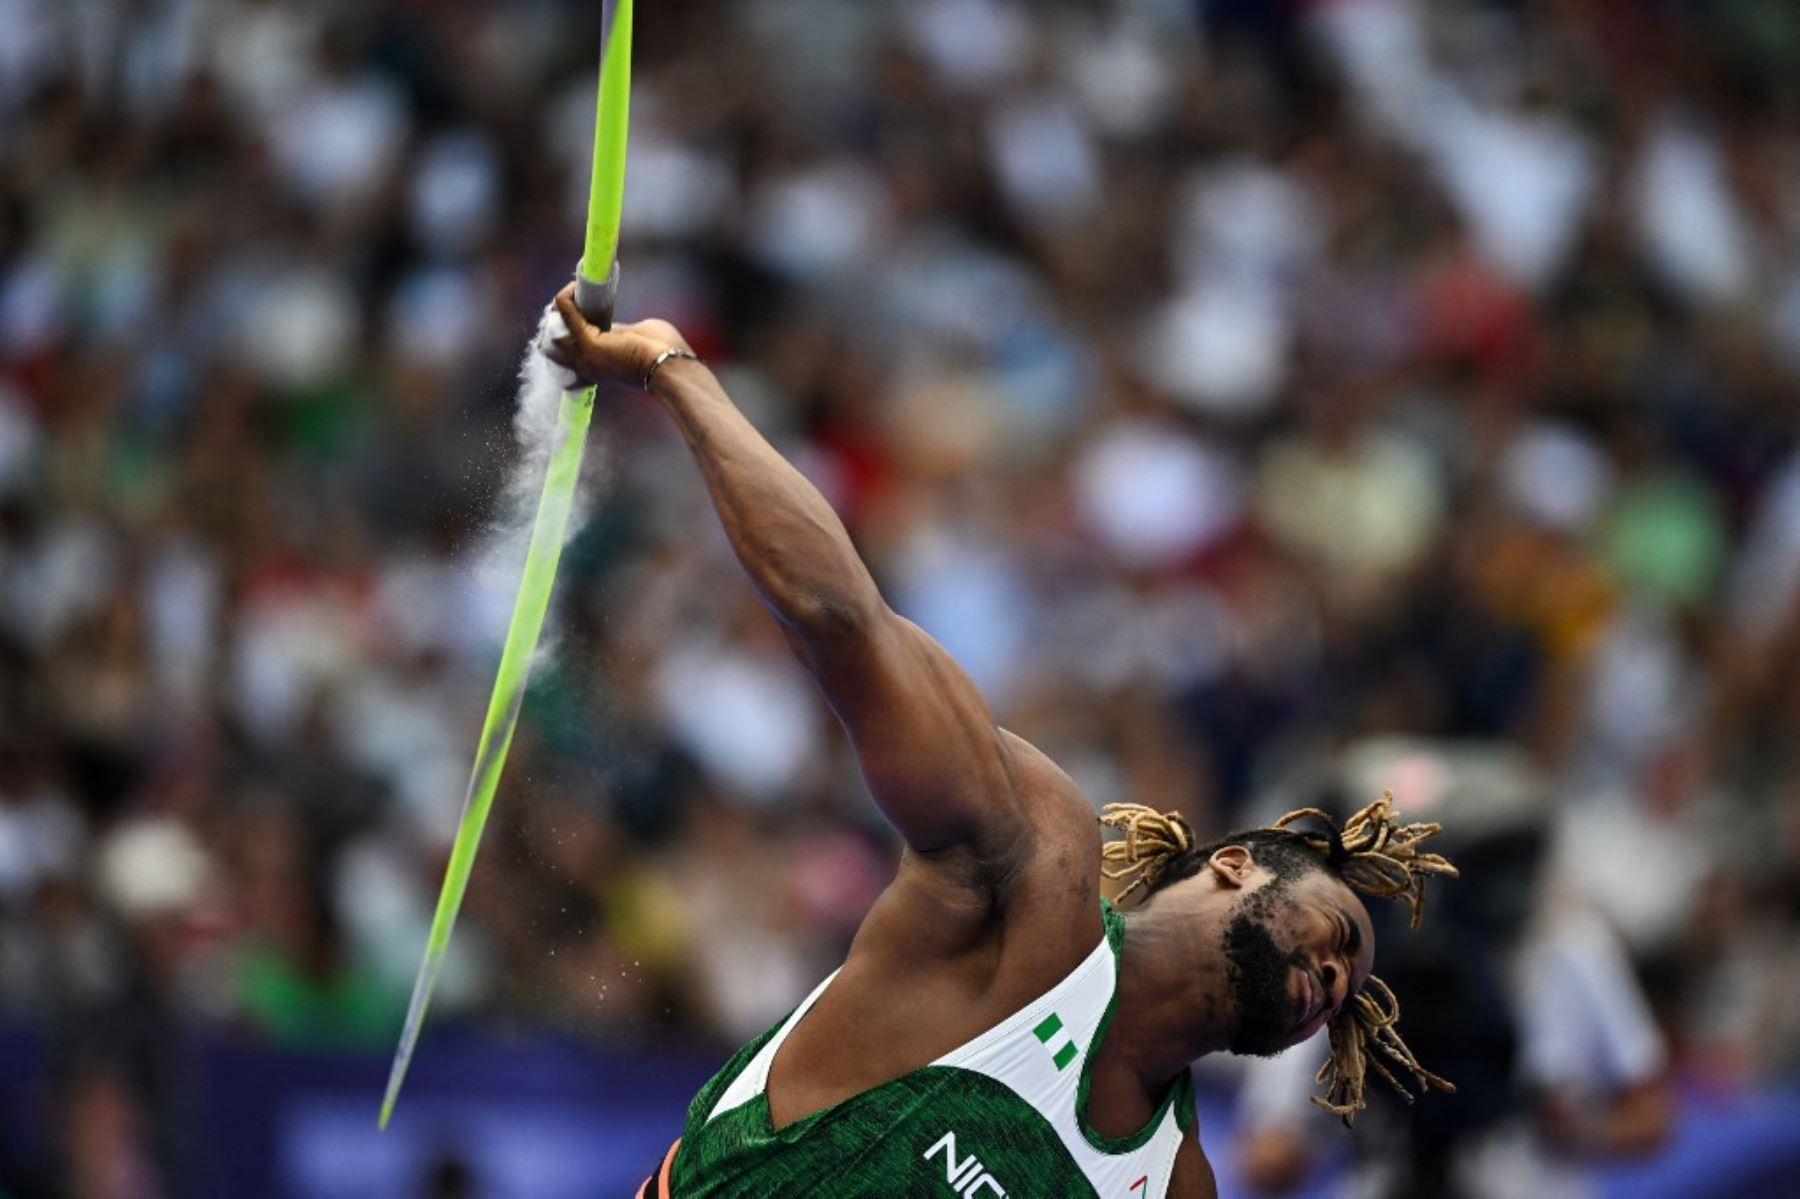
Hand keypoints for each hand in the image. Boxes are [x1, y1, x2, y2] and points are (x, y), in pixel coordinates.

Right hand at [543, 282, 689, 388]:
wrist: (669, 365)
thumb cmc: (662, 352)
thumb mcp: (635, 340)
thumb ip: (619, 334)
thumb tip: (612, 326)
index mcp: (600, 367)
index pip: (572, 350)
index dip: (571, 328)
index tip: (580, 307)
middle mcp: (587, 365)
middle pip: (557, 342)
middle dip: (558, 319)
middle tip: (570, 299)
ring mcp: (585, 355)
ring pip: (556, 327)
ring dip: (562, 305)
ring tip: (574, 290)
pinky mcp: (588, 342)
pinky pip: (566, 312)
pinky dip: (567, 296)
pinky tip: (575, 286)